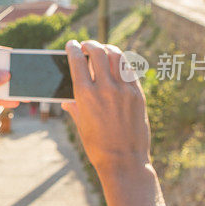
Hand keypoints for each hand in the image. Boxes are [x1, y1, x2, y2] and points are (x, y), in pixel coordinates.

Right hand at [61, 40, 150, 175]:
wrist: (124, 161)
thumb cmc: (97, 146)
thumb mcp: (81, 125)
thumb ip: (74, 107)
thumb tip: (66, 101)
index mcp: (85, 95)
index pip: (77, 61)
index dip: (73, 48)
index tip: (71, 44)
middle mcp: (105, 88)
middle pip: (98, 52)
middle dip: (90, 44)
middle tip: (87, 45)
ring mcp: (124, 90)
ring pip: (117, 56)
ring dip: (108, 49)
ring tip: (103, 50)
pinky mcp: (138, 95)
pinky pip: (129, 70)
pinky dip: (121, 63)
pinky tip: (117, 64)